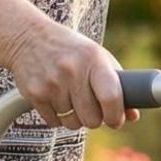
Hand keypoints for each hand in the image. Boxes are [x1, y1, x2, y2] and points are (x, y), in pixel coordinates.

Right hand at [0, 15, 136, 129]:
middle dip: (95, 119)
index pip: (111, 97)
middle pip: (91, 118)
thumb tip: (132, 116)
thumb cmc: (71, 50)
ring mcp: (51, 83)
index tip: (116, 120)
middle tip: (92, 109)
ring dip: (75, 118)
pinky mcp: (34, 93)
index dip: (116, 116)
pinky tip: (56, 99)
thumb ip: (118, 84)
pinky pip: (54, 122)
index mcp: (93, 59)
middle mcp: (72, 71)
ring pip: (72, 123)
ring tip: (71, 99)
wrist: (28, 37)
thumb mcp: (97, 57)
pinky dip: (57, 117)